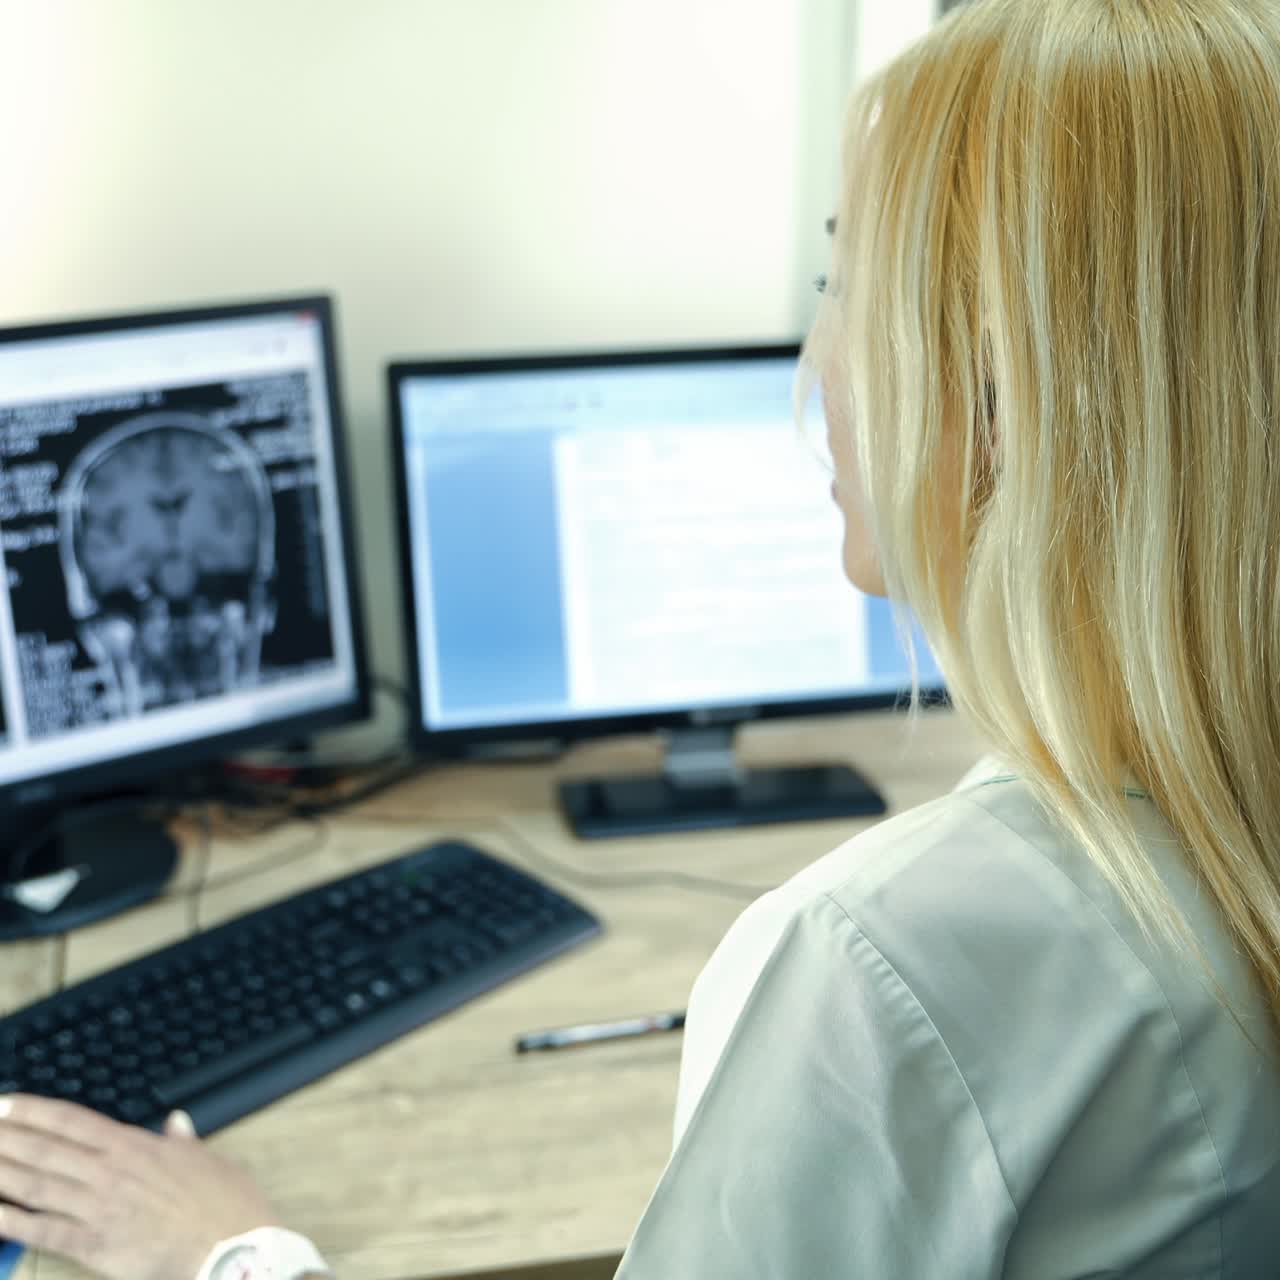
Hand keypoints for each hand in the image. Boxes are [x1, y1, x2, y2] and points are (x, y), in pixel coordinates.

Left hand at [0, 1094, 281, 1279]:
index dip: (36, 1112)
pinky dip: (13, 1222)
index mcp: (134, 1146)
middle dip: (8, 1138)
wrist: (229, 1246)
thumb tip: (176, 1123)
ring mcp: (96, 1208)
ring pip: (36, 1186)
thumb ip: (182, 1141)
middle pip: (45, 1150)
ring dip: (3, 1172)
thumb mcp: (205, 1159)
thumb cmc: (222, 1201)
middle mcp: (108, 1172)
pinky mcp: (93, 1245)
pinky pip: (43, 1231)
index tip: (7, 1104)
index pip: (72, 1122)